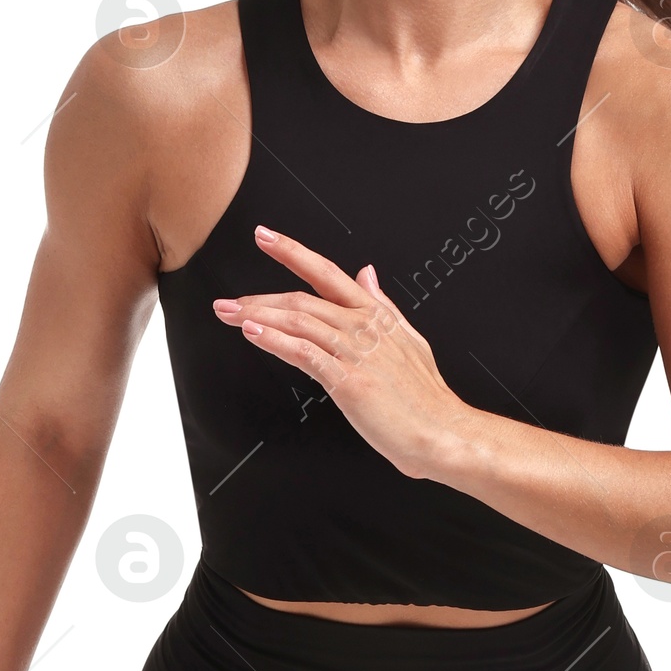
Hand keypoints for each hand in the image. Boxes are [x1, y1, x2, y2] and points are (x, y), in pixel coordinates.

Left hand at [213, 226, 474, 478]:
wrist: (443, 433)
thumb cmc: (426, 399)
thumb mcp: (409, 340)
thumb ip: (384, 305)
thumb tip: (367, 273)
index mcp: (376, 316)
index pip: (328, 273)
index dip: (293, 252)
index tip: (265, 236)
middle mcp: (364, 327)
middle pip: (302, 299)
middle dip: (259, 297)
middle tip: (226, 301)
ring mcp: (356, 352)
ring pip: (299, 321)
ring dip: (257, 315)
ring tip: (228, 314)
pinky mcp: (348, 380)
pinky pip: (304, 352)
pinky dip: (275, 340)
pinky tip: (252, 333)